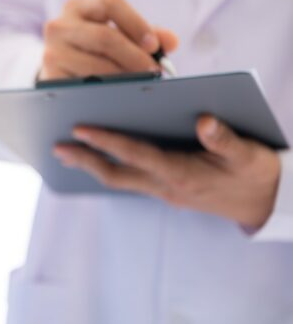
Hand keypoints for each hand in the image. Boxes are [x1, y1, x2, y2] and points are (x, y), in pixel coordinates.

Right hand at [39, 0, 178, 79]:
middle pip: (105, 37)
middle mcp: (59, 25)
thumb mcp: (118, 35)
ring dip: (124, 78)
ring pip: (97, 66)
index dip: (137, 23)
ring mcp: (52, 52)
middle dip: (135, 57)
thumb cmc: (94, 50)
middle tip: (154, 72)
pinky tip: (119, 94)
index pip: (110, 3)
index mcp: (78, 7)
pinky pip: (85, 86)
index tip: (154, 46)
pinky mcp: (50, 77)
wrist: (60, 71)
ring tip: (141, 85)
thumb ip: (146, 35)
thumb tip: (170, 41)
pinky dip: (107, 92)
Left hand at [53, 115, 280, 227]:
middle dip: (84, 160)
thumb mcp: (248, 154)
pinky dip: (108, 168)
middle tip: (55, 146)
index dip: (107, 141)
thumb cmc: (256, 173)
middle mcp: (166, 186)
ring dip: (90, 166)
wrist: (267, 203)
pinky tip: (94, 158)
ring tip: (64, 151)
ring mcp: (163, 191)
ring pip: (119, 179)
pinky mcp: (164, 190)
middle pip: (115, 174)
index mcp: (182, 174)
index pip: (136, 155)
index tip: (80, 128)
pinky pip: (129, 179)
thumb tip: (204, 120)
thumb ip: (225, 139)